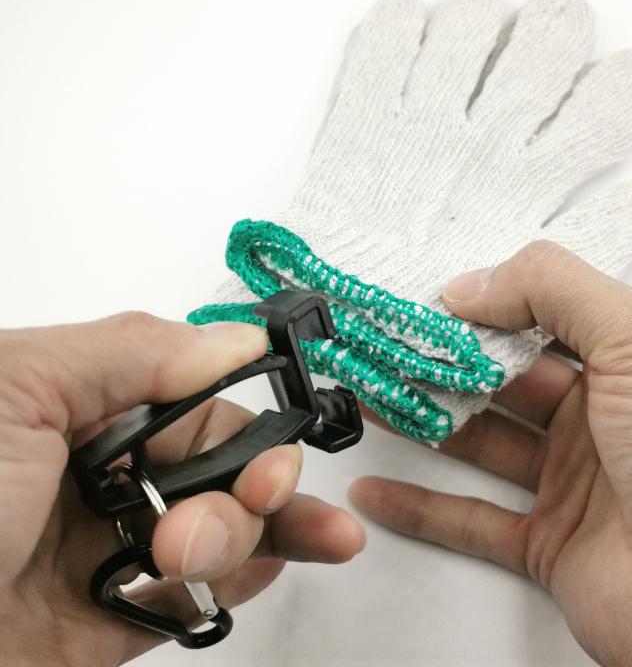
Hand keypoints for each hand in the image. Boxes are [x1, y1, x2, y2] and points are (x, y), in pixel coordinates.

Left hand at [0, 313, 364, 665]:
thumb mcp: (17, 391)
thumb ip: (133, 352)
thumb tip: (241, 338)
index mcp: (84, 408)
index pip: (202, 405)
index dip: (251, 425)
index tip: (273, 455)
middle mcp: (105, 474)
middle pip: (223, 469)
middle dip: (257, 484)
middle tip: (257, 499)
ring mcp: (109, 552)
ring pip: (220, 533)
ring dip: (243, 539)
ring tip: (190, 558)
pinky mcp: (107, 625)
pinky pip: (193, 602)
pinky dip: (236, 587)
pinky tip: (274, 567)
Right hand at [349, 242, 631, 665]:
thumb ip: (552, 289)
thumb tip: (471, 283)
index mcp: (625, 360)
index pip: (537, 319)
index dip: (481, 308)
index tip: (423, 301)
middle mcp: (598, 416)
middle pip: (500, 380)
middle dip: (440, 362)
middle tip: (382, 346)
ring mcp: (571, 482)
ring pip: (479, 442)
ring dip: (423, 422)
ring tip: (368, 398)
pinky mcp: (548, 543)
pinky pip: (471, 521)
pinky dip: (421, 507)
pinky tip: (379, 491)